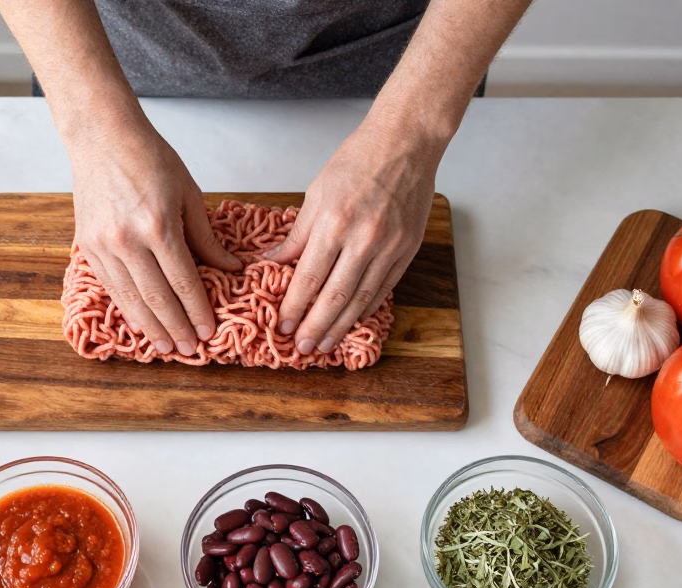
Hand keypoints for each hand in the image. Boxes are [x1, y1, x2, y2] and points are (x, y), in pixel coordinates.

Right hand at [69, 122, 242, 354]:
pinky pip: (112, 287)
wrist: (102, 138)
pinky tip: (142, 323)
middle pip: (157, 297)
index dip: (197, 310)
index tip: (209, 331)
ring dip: (152, 326)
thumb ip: (206, 237)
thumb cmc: (149, 158)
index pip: (183, 280)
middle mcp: (128, 240)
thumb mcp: (188, 193)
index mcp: (158, 224)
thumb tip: (229, 268)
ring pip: (131, 298)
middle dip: (177, 327)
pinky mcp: (87, 246)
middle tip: (191, 350)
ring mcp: (104, 245)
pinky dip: (128, 308)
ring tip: (168, 346)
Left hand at [265, 124, 441, 353]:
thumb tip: (274, 262)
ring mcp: (389, 247)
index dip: (294, 307)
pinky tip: (353, 319)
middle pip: (335, 297)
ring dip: (341, 325)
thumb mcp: (316, 194)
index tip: (283, 326)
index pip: (308, 278)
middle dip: (315, 326)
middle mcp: (363, 239)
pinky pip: (384, 288)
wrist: (405, 144)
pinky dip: (367, 307)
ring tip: (325, 343)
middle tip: (302, 348)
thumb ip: (297, 234)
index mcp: (334, 224)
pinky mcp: (407, 249)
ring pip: (361, 299)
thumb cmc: (357, 161)